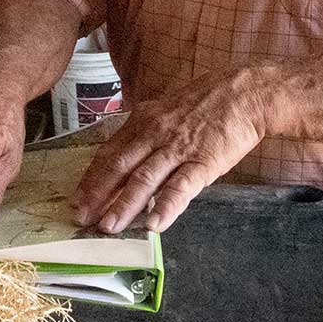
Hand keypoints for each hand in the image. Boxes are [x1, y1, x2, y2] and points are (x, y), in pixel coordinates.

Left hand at [73, 68, 276, 233]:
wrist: (245, 94)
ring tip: (109, 226)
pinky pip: (180, 187)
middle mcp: (154, 134)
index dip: (91, 178)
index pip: (109, 152)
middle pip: (119, 167)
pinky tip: (153, 224)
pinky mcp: (202, 162)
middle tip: (81, 218)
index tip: (77, 199)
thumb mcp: (166, 110)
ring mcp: (178, 149)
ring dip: (124, 205)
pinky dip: (165, 206)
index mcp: (143, 121)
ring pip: (144, 179)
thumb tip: (126, 157)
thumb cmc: (206, 103)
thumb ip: (145, 132)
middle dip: (98, 195)